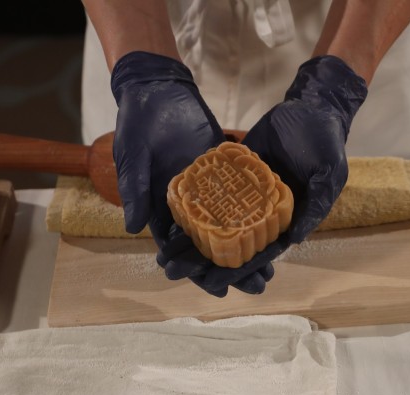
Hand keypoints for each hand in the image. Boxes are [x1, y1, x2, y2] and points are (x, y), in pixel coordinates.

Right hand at [110, 51, 272, 294]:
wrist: (157, 88)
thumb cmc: (136, 123)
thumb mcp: (132, 156)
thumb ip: (135, 191)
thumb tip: (134, 229)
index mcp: (163, 208)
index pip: (181, 250)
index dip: (198, 272)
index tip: (217, 291)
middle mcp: (189, 204)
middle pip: (212, 245)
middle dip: (233, 268)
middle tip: (257, 287)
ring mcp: (209, 188)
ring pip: (232, 226)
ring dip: (250, 248)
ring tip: (271, 268)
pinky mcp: (225, 170)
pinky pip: (244, 196)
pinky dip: (258, 214)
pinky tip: (277, 230)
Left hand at [158, 55, 367, 295]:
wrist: (312, 106)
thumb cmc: (327, 143)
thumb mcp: (330, 175)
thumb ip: (315, 207)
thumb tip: (294, 241)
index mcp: (284, 219)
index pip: (258, 251)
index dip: (237, 270)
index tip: (212, 286)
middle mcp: (261, 208)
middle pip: (229, 241)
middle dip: (203, 259)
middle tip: (173, 272)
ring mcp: (245, 188)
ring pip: (215, 217)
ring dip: (192, 236)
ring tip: (165, 252)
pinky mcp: (233, 167)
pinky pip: (211, 185)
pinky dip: (193, 199)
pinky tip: (169, 212)